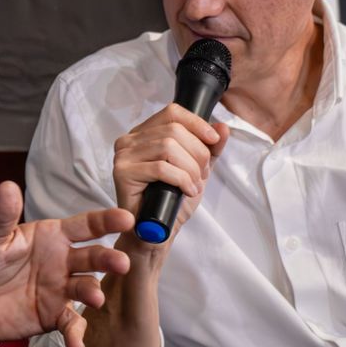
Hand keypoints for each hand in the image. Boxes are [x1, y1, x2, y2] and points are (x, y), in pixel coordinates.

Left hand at [0, 181, 132, 346]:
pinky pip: (71, 324)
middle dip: (109, 259)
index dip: (106, 220)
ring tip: (95, 299)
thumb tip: (6, 186)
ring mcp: (61, 289)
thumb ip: (3, 216)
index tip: (126, 218)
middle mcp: (63, 261)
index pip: (85, 225)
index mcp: (52, 236)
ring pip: (87, 288)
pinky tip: (77, 346)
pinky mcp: (53, 315)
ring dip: (94, 293)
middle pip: (93, 257)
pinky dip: (76, 334)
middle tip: (121, 263)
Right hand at [112, 104, 228, 245]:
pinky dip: (181, 179)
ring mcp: (123, 155)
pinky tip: (186, 190)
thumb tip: (223, 127)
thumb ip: (210, 149)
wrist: (156, 234)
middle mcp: (129, 140)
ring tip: (193, 185)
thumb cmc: (171, 202)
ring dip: (190, 168)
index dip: (197, 123)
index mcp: (144, 134)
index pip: (172, 112)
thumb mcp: (197, 171)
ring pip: (168, 147)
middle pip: (174, 130)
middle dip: (197, 153)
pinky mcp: (122, 172)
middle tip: (201, 174)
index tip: (213, 140)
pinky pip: (161, 167)